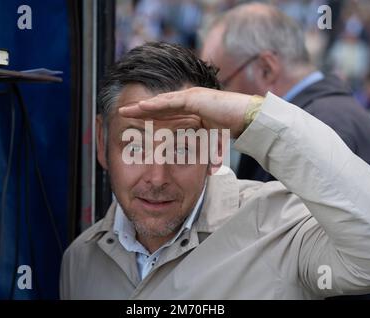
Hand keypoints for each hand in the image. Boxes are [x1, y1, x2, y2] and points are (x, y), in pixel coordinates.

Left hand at [118, 87, 252, 137]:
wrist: (247, 117)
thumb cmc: (232, 127)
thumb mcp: (213, 140)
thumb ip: (206, 149)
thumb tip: (207, 168)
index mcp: (189, 109)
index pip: (164, 113)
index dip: (148, 117)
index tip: (134, 122)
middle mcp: (187, 100)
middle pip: (157, 106)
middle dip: (139, 110)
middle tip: (122, 114)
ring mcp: (190, 97)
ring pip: (160, 102)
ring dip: (142, 106)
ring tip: (126, 110)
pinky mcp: (194, 98)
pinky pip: (170, 102)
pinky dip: (155, 104)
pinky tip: (142, 107)